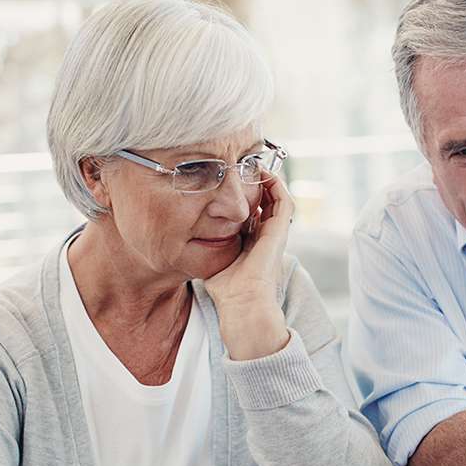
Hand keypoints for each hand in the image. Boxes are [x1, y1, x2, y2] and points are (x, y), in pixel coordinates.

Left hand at [203, 177, 294, 359]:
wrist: (242, 300)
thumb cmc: (225, 287)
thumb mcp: (209, 257)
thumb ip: (203, 243)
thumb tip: (182, 230)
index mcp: (251, 241)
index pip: (250, 210)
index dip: (240, 194)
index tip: (226, 179)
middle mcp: (264, 234)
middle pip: (263, 200)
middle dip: (253, 183)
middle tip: (240, 166)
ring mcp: (275, 232)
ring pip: (276, 197)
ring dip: (265, 180)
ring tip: (251, 164)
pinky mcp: (281, 231)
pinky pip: (283, 200)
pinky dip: (275, 185)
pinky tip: (262, 173)